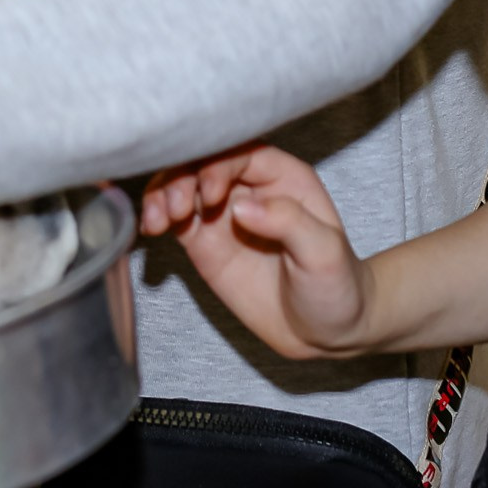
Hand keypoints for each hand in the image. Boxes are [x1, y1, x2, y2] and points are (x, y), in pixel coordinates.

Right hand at [140, 144, 371, 358]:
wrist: (326, 333)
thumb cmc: (337, 287)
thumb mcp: (323, 253)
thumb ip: (288, 223)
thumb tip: (241, 206)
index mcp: (283, 177)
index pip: (240, 154)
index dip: (218, 166)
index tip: (209, 196)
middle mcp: (249, 188)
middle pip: (203, 163)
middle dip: (182, 178)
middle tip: (175, 208)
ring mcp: (223, 214)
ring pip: (182, 186)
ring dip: (163, 194)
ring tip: (156, 220)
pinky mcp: (205, 243)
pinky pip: (174, 219)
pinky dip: (156, 217)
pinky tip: (151, 227)